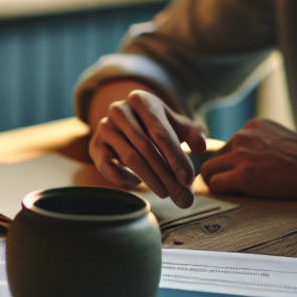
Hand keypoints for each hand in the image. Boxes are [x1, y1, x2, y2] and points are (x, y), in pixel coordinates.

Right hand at [86, 82, 208, 206]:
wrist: (127, 123)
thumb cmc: (158, 126)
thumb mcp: (178, 125)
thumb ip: (194, 134)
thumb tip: (201, 147)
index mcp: (142, 100)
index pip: (161, 132)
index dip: (176, 158)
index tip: (188, 180)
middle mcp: (119, 110)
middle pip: (146, 147)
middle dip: (167, 175)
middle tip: (182, 197)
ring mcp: (104, 127)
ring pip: (130, 158)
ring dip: (151, 179)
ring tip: (167, 194)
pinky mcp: (95, 145)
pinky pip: (107, 166)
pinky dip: (123, 178)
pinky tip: (138, 183)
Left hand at [199, 118, 296, 198]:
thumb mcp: (280, 137)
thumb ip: (260, 142)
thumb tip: (248, 156)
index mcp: (252, 126)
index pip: (229, 144)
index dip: (233, 161)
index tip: (243, 171)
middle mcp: (243, 136)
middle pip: (215, 155)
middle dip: (222, 170)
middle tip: (232, 183)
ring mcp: (242, 155)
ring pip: (209, 170)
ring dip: (217, 181)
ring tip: (232, 191)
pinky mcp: (243, 176)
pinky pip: (215, 184)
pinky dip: (220, 191)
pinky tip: (233, 195)